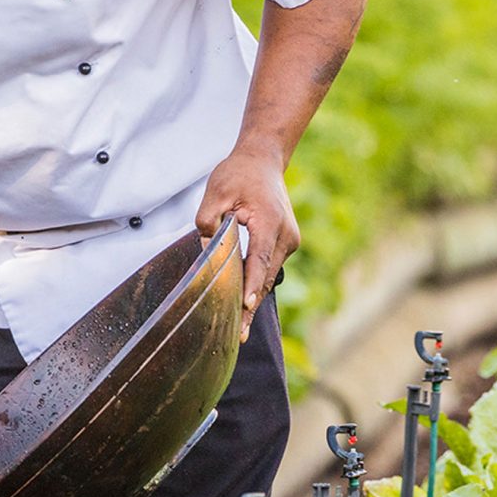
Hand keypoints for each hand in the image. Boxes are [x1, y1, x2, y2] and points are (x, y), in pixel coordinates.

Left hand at [195, 146, 298, 341]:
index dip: (252, 285)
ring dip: (254, 296)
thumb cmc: (238, 174)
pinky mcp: (286, 242)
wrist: (263, 160)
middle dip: (251, 305)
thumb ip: (208, 222)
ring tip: (239, 327)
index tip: (247, 307)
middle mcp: (286, 235)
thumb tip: (207, 250)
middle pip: (265, 276)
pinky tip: (243, 302)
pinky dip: (257, 282)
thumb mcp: (215, 192)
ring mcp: (290, 240)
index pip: (260, 260)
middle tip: (238, 336)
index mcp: (270, 222)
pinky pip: (269, 267)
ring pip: (269, 274)